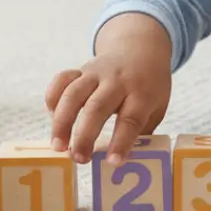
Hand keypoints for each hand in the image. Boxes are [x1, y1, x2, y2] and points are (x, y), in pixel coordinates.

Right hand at [44, 13, 172, 165]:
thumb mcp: (157, 106)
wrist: (139, 47)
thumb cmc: (149, 85)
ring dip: (62, 122)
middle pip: (97, 107)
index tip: (113, 162)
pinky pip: (61, 80)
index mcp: (142, 93)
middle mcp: (117, 82)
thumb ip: (142, 130)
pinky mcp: (80, 69)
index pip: (131, 118)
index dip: (121, 142)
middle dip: (84, 135)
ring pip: (73, 94)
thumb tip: (123, 161)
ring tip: (58, 146)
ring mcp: (96, 73)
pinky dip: (52, 98)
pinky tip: (53, 118)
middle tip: (78, 159)